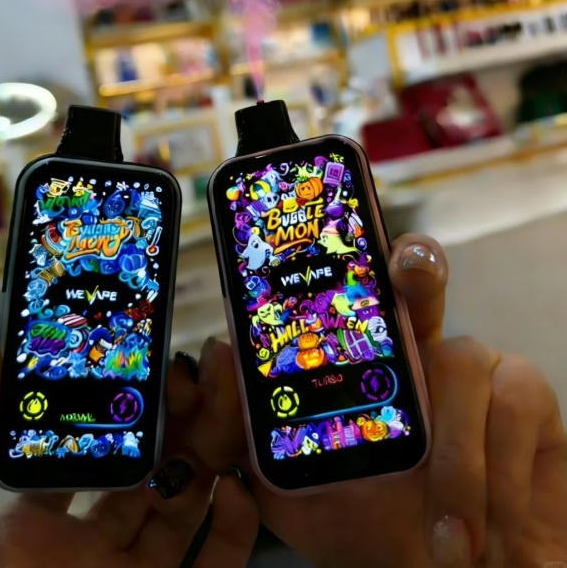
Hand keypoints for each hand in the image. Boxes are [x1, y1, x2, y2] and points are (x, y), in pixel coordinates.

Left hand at [0, 329, 257, 567]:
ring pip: (183, 511)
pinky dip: (235, 531)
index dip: (121, 407)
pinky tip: (235, 486)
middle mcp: (82, 551)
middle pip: (145, 473)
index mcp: (28, 526)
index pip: (89, 452)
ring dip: (211, 458)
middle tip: (199, 374)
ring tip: (226, 407)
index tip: (146, 365)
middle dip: (177, 421)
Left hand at [192, 234, 566, 567]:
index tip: (323, 212)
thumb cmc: (365, 524)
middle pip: (417, 277)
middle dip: (413, 261)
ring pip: (462, 355)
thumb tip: (220, 352)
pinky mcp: (527, 397)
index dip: (340, 241)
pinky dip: (496, 473)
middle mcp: (417, 349)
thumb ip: (243, 425)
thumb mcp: (284, 482)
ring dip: (455, 459)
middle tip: (406, 266)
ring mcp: (474, 368)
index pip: (347, 285)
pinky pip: (514, 400)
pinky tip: (484, 526)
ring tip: (447, 537)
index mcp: (360, 356)